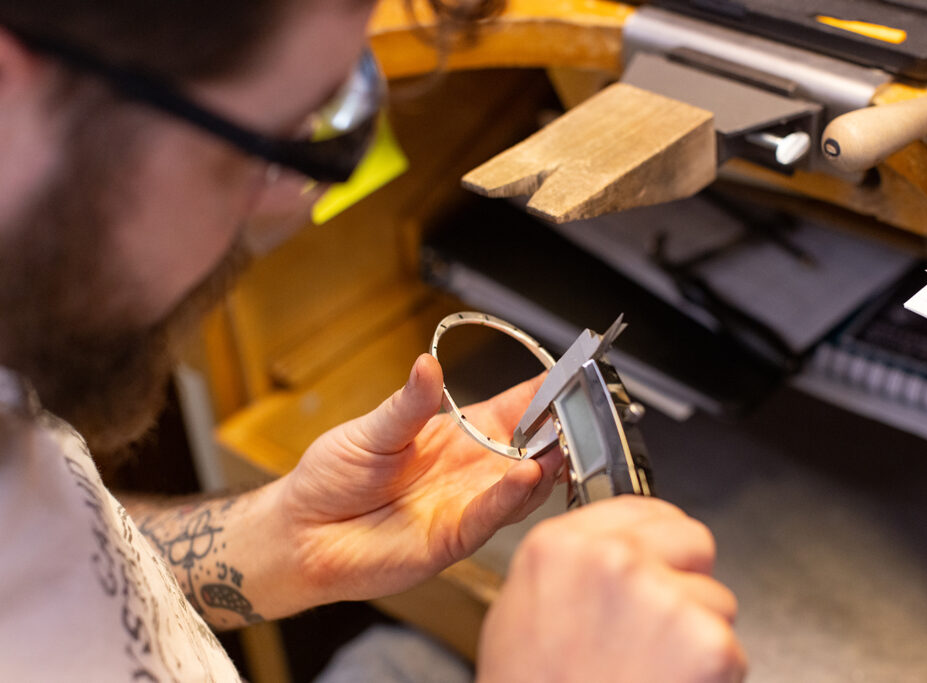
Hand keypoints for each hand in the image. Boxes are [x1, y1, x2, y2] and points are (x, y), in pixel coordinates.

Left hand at [273, 353, 563, 605]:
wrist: (302, 532)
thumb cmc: (333, 478)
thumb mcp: (372, 430)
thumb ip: (408, 405)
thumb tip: (427, 364)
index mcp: (459, 433)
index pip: (517, 408)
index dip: (546, 391)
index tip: (572, 372)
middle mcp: (473, 469)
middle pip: (533, 446)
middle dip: (561, 429)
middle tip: (583, 411)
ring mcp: (468, 504)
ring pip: (523, 484)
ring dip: (546, 464)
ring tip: (562, 443)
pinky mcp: (455, 538)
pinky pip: (491, 517)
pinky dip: (511, 497)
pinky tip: (528, 476)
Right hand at [477, 496, 746, 682]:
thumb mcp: (521, 608)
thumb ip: (571, 565)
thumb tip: (608, 552)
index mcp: (562, 545)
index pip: (641, 507)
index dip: (656, 542)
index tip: (657, 563)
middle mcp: (613, 560)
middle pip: (692, 538)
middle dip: (686, 578)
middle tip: (659, 627)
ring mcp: (662, 597)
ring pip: (716, 598)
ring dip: (697, 633)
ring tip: (654, 668)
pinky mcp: (706, 643)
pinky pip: (730, 647)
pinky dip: (712, 673)